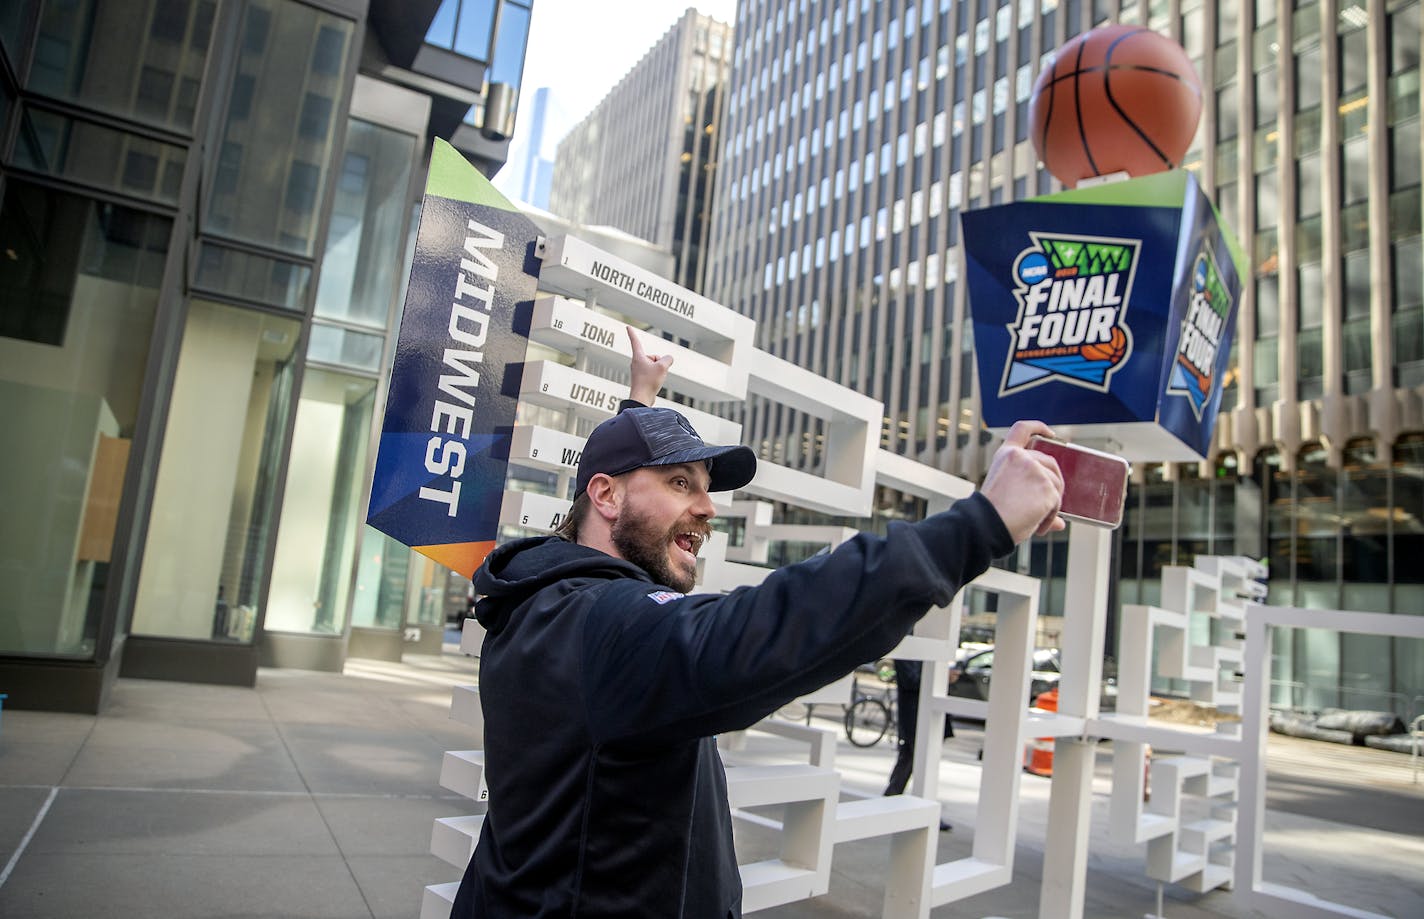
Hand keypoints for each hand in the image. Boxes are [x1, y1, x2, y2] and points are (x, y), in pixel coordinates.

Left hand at [627, 326, 672, 405]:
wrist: (642, 399)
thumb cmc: (649, 382)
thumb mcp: (663, 366)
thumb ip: (668, 358)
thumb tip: (668, 359)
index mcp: (638, 357)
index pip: (635, 341)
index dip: (632, 333)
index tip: (627, 327)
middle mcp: (636, 363)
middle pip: (653, 356)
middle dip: (659, 362)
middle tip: (656, 373)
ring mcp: (638, 371)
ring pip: (654, 366)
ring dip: (659, 371)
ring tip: (655, 380)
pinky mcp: (641, 379)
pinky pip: (653, 374)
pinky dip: (657, 377)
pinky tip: (654, 384)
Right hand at [979, 420, 1065, 542]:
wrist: (987, 525)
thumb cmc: (992, 513)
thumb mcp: (1006, 494)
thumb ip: (1029, 494)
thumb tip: (1059, 523)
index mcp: (1006, 455)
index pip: (1023, 429)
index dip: (1039, 428)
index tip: (1051, 434)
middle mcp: (1021, 457)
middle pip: (1050, 462)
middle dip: (1053, 483)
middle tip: (1044, 505)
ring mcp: (1035, 470)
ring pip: (1056, 485)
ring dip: (1050, 505)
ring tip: (1035, 521)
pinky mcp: (1047, 486)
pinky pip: (1057, 502)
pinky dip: (1050, 517)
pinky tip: (1038, 526)